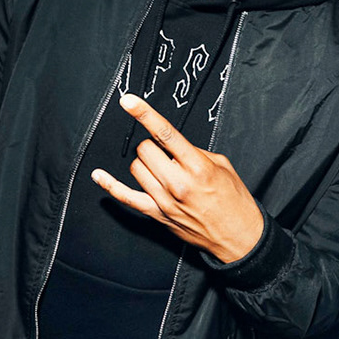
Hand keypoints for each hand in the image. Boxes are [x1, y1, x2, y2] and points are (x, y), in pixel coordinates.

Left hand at [90, 93, 264, 263]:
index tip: (129, 101)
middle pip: (146, 150)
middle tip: (168, 154)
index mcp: (198, 167)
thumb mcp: (223, 166)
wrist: (239, 237)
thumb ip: (196, 152)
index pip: (165, 134)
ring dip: (146, 163)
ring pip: (137, 168)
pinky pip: (127, 197)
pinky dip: (110, 186)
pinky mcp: (158, 215)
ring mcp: (165, 201)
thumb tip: (174, 145)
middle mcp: (179, 183)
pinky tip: (99, 175)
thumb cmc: (234, 201)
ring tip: (163, 170)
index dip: (144, 114)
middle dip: (154, 146)